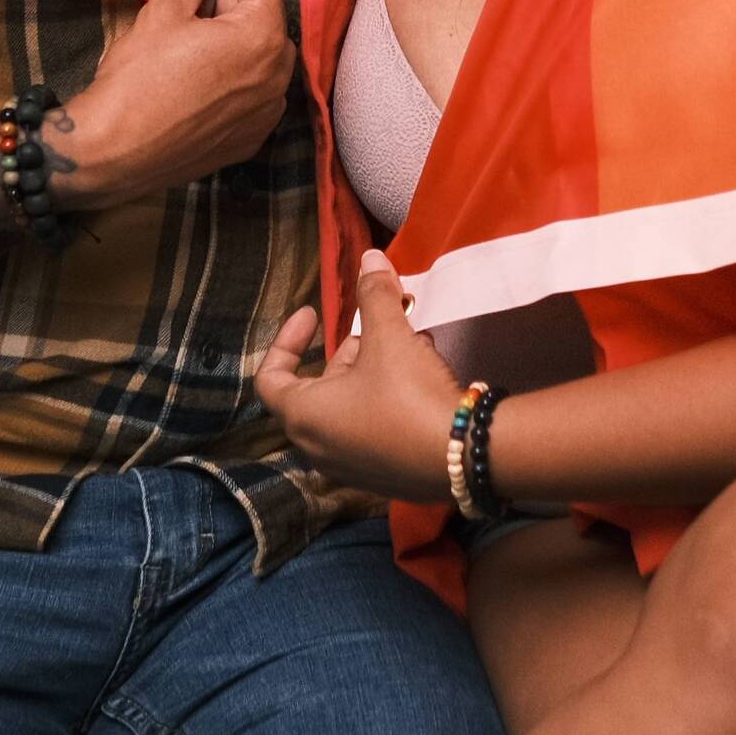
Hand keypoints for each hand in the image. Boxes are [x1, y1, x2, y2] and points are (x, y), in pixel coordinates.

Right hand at [62, 0, 295, 206]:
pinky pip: (251, 92)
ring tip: (184, 38)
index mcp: (263, 37)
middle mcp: (278, 76)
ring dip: (230, 37)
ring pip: (258, 55)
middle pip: (263, 16)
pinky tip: (192, 75)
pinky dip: (231, 75)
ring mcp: (266, 113)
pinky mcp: (249, 139)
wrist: (113, 152)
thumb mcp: (165, 11)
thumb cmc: (137, 80)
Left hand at [253, 250, 468, 499]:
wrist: (465, 455)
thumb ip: (374, 295)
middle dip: (348, 351)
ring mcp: (351, 467)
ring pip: (350, 406)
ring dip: (373, 370)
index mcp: (305, 416)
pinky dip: (387, 398)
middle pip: (318, 388)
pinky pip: (373, 429)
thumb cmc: (408, 395)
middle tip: (379, 328)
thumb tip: (369, 258)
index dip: (287, 339)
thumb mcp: (389, 336)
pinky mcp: (383, 476)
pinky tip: (424, 375)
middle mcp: (318, 447)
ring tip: (410, 343)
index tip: (313, 314)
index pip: (270, 378)